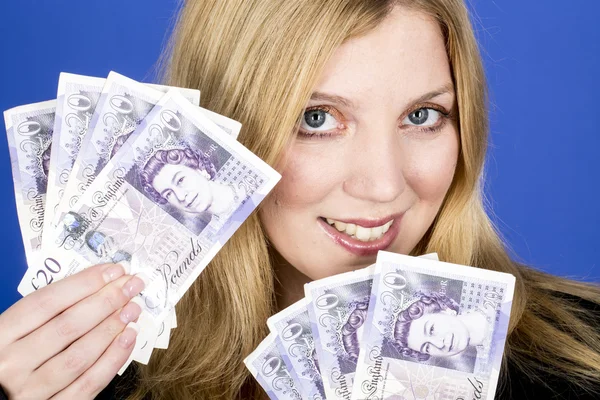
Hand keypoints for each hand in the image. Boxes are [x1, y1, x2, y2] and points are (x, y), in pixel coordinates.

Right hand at [0, 263, 144, 398]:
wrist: (0, 399)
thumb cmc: (15, 356)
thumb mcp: (19, 330)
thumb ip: (50, 312)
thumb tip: (101, 285)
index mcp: (0, 335)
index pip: (47, 302)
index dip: (85, 283)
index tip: (114, 271)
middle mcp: (11, 363)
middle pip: (67, 326)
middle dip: (106, 301)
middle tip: (132, 285)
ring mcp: (30, 390)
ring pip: (80, 355)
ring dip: (112, 328)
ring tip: (133, 309)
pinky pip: (88, 384)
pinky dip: (113, 359)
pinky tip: (128, 338)